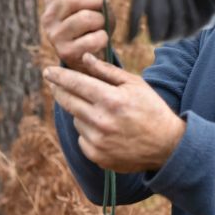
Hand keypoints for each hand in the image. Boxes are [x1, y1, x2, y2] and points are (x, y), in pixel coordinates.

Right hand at [41, 0, 116, 70]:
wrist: (86, 54)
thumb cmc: (90, 21)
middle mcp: (48, 16)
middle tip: (101, 3)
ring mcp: (55, 35)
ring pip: (86, 18)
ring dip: (100, 19)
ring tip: (99, 23)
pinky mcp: (66, 53)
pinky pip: (93, 39)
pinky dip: (103, 37)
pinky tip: (99, 38)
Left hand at [44, 53, 185, 172]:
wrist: (167, 146)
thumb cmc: (152, 109)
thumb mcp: (134, 84)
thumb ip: (107, 71)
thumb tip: (85, 58)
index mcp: (111, 99)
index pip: (76, 84)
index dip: (59, 76)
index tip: (47, 71)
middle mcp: (101, 121)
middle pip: (68, 102)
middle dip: (59, 90)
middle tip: (54, 83)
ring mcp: (98, 141)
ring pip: (76, 119)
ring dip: (81, 112)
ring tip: (101, 111)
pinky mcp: (97, 156)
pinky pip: (82, 138)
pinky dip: (88, 131)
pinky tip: (106, 130)